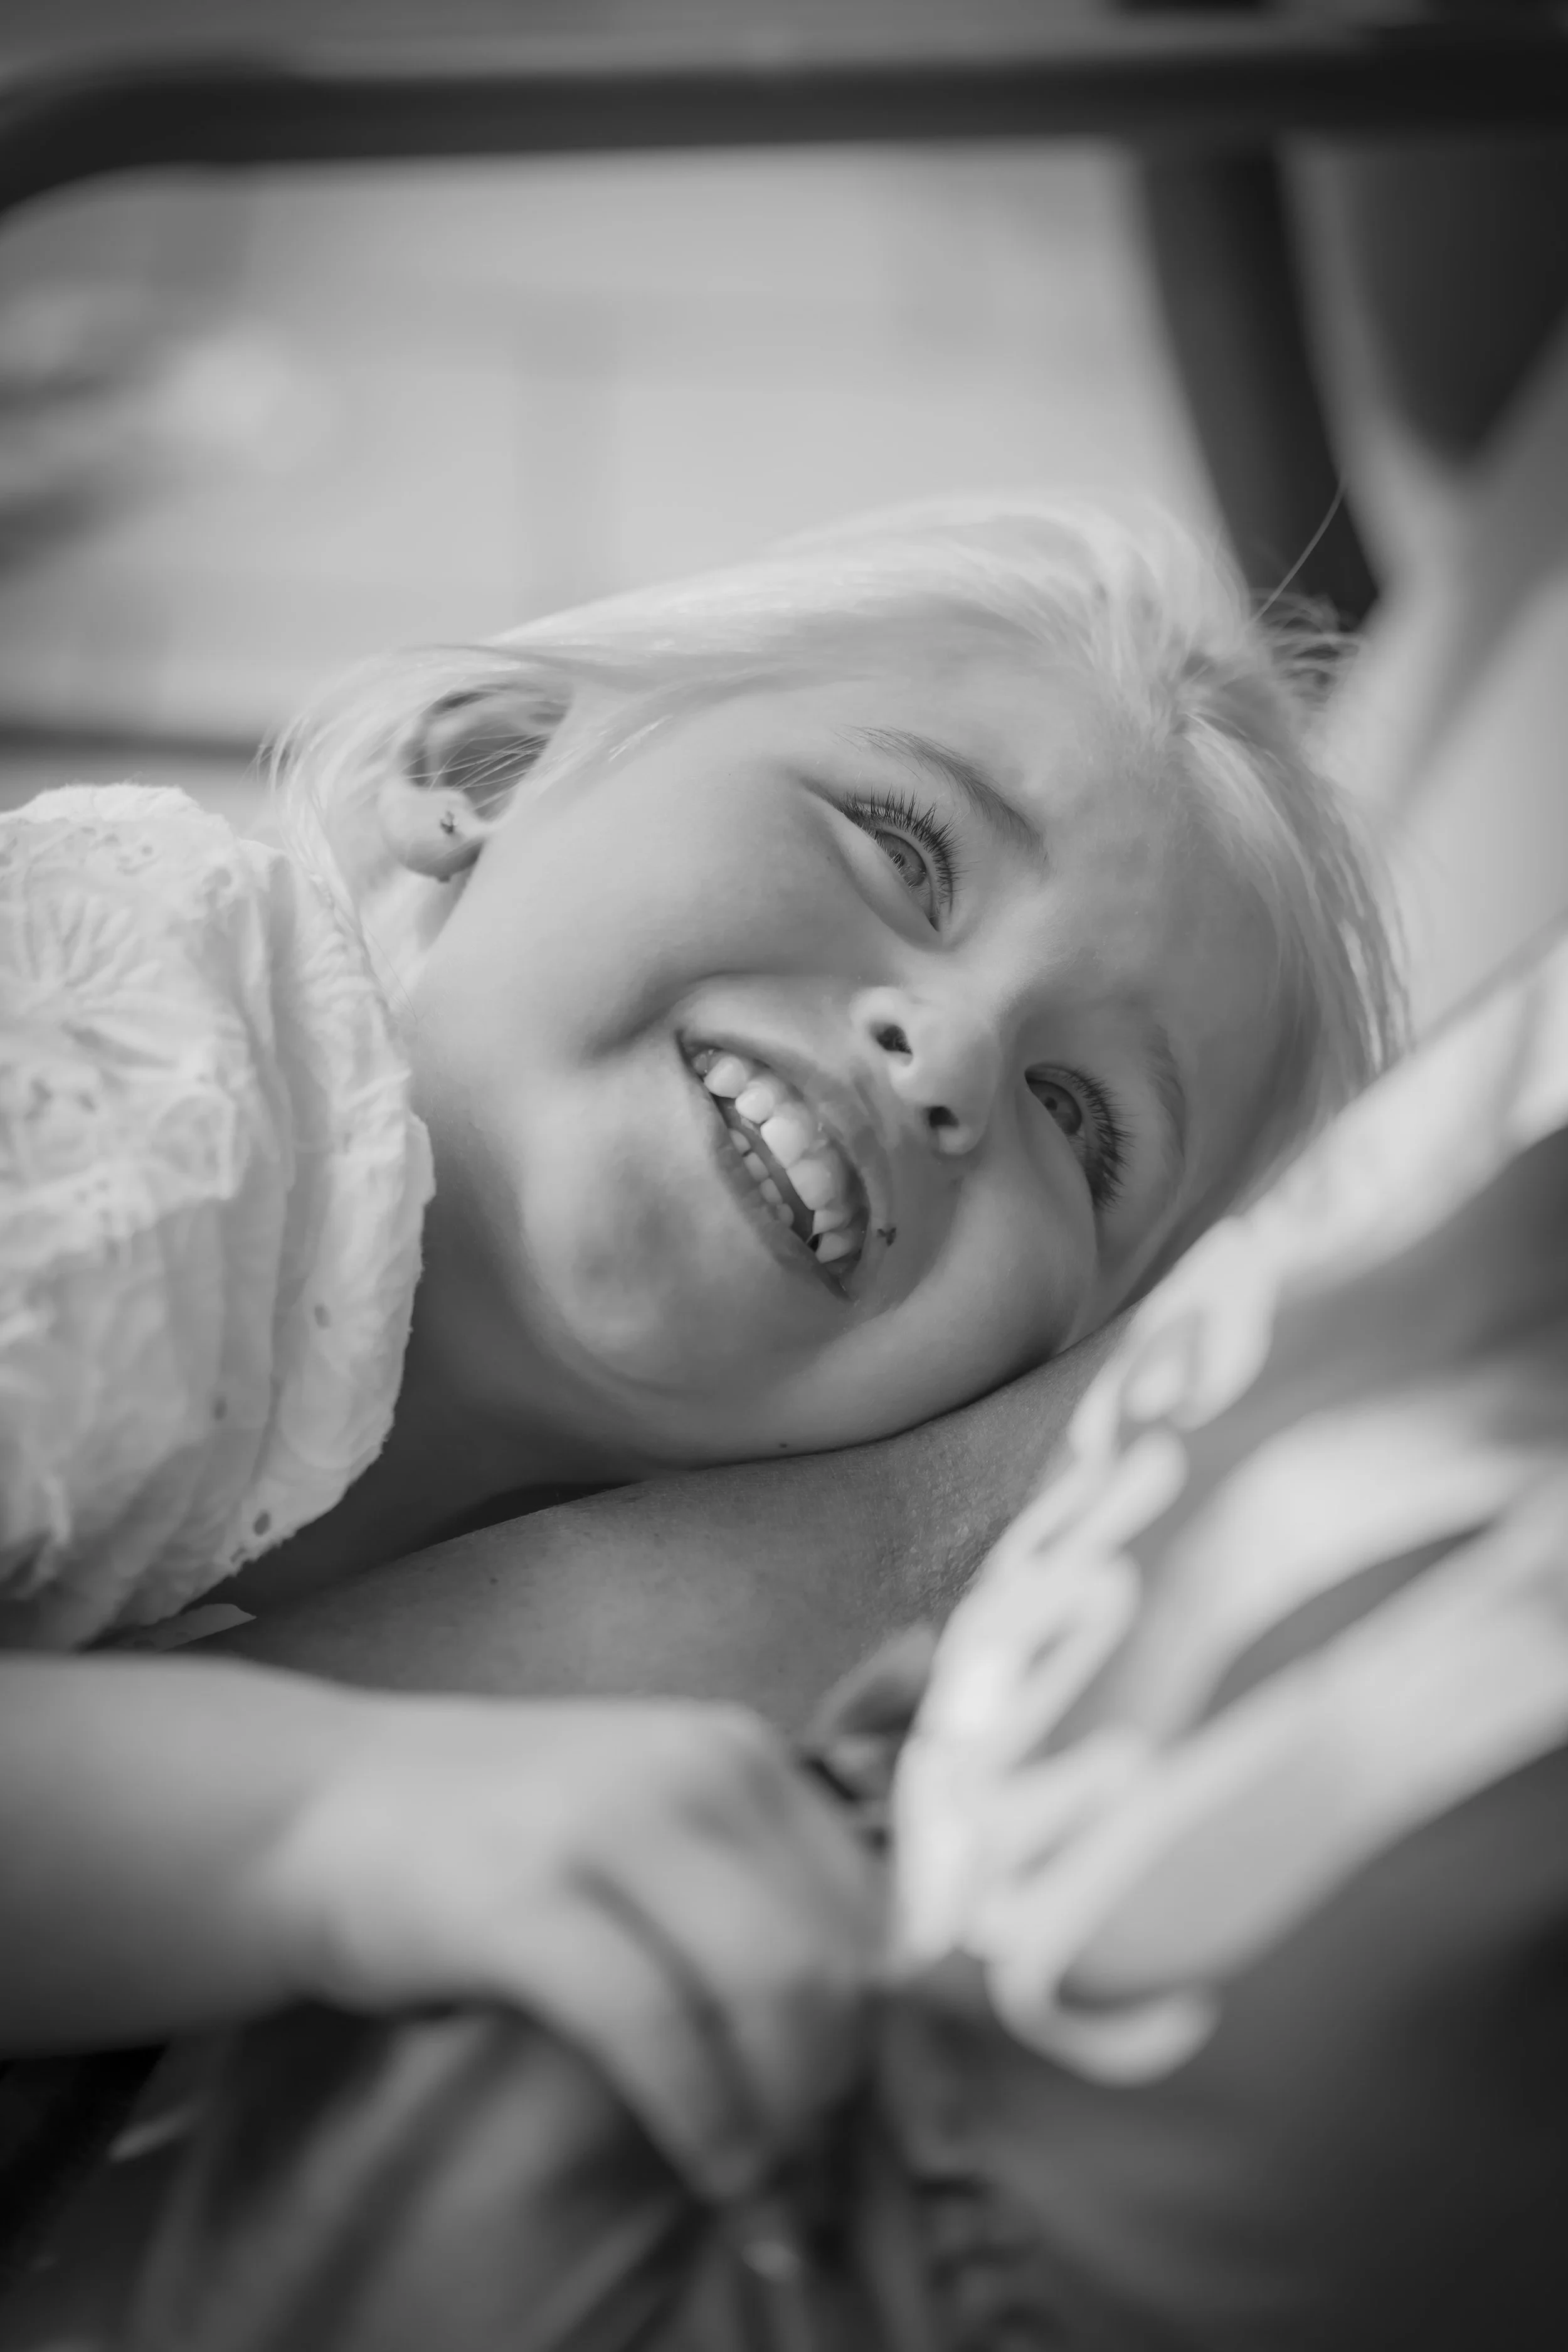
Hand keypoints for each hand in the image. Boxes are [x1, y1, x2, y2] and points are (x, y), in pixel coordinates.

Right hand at [259, 1693, 881, 2200]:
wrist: (314, 1808)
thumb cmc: (497, 1836)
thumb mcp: (647, 1825)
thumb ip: (749, 1890)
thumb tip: (873, 2026)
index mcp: (741, 1756)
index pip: (878, 1903)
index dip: (898, 2027)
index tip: (886, 2119)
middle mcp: (698, 1772)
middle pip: (841, 1955)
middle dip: (851, 2089)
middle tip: (829, 2179)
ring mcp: (610, 1826)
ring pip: (776, 1991)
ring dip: (791, 2120)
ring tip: (779, 2199)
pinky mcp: (529, 1900)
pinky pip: (661, 2035)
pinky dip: (709, 2127)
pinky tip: (719, 2183)